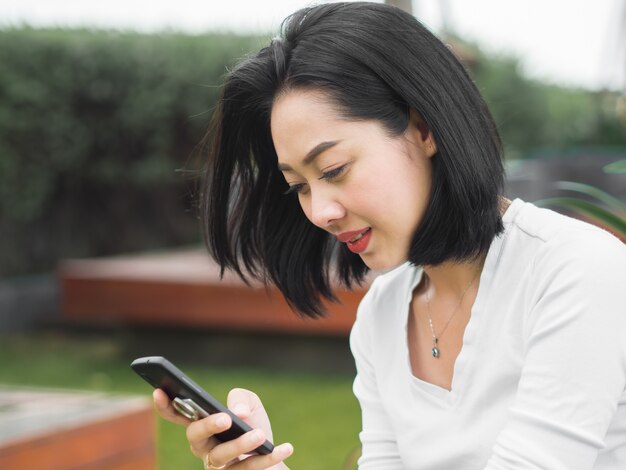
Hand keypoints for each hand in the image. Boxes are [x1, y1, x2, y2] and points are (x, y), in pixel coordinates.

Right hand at [153, 387, 292, 468]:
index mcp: (202, 426)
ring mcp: (218, 467)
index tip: (160, 390)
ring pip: (220, 457)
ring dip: (241, 444)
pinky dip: (269, 457)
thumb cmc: (254, 426)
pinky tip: (286, 447)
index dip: (166, 405)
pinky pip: (249, 469)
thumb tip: (237, 412)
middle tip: (226, 418)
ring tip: (260, 435)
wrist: (273, 456)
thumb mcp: (250, 405)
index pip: (178, 415)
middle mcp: (204, 448)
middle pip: (195, 438)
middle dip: (207, 426)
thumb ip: (241, 398)